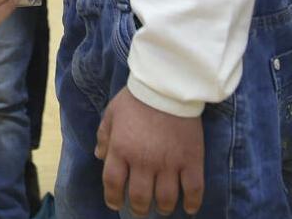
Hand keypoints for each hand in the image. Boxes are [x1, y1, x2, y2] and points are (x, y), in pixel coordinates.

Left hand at [95, 87, 203, 216]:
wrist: (166, 87)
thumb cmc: (135, 99)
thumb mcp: (112, 113)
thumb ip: (104, 135)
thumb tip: (99, 156)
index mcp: (121, 149)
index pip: (113, 183)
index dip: (112, 198)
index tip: (115, 204)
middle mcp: (143, 161)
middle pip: (139, 198)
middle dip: (138, 208)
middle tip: (140, 209)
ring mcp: (169, 163)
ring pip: (165, 199)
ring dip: (162, 208)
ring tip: (160, 207)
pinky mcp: (191, 161)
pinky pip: (194, 191)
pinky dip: (191, 204)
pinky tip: (188, 208)